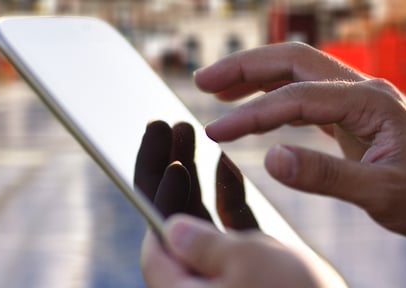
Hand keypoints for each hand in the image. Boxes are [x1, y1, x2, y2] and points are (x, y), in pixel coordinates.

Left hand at [135, 121, 342, 286]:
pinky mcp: (248, 267)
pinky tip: (225, 162)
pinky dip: (225, 193)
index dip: (157, 190)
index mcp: (184, 286)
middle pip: (169, 215)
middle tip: (161, 125)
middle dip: (166, 167)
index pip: (157, 232)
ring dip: (192, 171)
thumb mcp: (246, 265)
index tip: (173, 158)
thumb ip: (202, 244)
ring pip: (196, 214)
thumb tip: (169, 227)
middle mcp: (196, 279)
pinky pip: (227, 225)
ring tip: (187, 128)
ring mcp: (222, 272)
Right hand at [196, 42, 405, 276]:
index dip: (251, 114)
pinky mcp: (362, 122)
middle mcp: (366, 93)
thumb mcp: (381, 195)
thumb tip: (270, 158)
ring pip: (301, 75)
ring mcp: (364, 105)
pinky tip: (260, 113)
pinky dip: (278, 100)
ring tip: (217, 90)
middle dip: (246, 67)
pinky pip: (311, 98)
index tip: (216, 132)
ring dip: (258, 78)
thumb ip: (325, 176)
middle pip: (294, 62)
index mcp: (371, 103)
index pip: (296, 97)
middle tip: (201, 80)